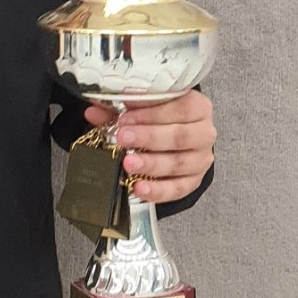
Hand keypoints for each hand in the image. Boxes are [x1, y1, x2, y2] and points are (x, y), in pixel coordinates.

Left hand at [83, 91, 215, 203]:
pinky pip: (177, 189)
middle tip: (123, 138)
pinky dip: (157, 190)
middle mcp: (204, 133)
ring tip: (127, 164)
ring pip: (178, 163)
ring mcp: (200, 160)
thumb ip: (119, 109)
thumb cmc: (159, 120)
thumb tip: (93, 111)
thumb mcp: (141, 110)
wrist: (174, 141)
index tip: (125, 117)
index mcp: (197, 107)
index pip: (179, 108)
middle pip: (179, 136)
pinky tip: (138, 188)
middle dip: (149, 137)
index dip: (151, 113)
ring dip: (151, 164)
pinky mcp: (193, 182)